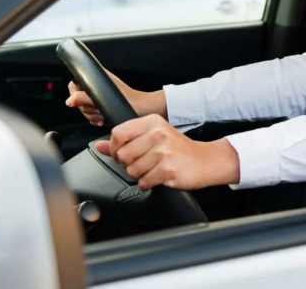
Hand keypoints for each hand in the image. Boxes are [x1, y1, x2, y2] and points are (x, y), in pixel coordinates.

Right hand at [66, 70, 165, 125]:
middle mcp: (97, 86)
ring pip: (84, 107)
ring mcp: (100, 97)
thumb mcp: (104, 99)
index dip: (74, 93)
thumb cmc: (130, 101)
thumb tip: (70, 101)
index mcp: (97, 78)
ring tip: (102, 115)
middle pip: (78, 98)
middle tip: (97, 110)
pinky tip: (102, 120)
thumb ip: (84, 97)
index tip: (79, 102)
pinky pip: (91, 114)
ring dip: (91, 115)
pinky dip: (94, 119)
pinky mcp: (103, 107)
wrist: (143, 109)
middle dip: (86, 108)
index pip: (75, 82)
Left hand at [95, 114, 239, 190]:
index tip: (123, 155)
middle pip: (123, 155)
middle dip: (129, 165)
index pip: (118, 133)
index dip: (115, 148)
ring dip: (140, 175)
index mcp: (152, 122)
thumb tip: (99, 146)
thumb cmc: (179, 149)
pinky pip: (144, 182)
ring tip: (153, 169)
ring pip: (132, 171)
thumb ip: (125, 141)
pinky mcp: (168, 169)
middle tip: (143, 163)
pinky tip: (159, 177)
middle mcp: (158, 134)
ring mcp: (164, 152)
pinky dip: (148, 184)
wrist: (207, 161)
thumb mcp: (153, 137)